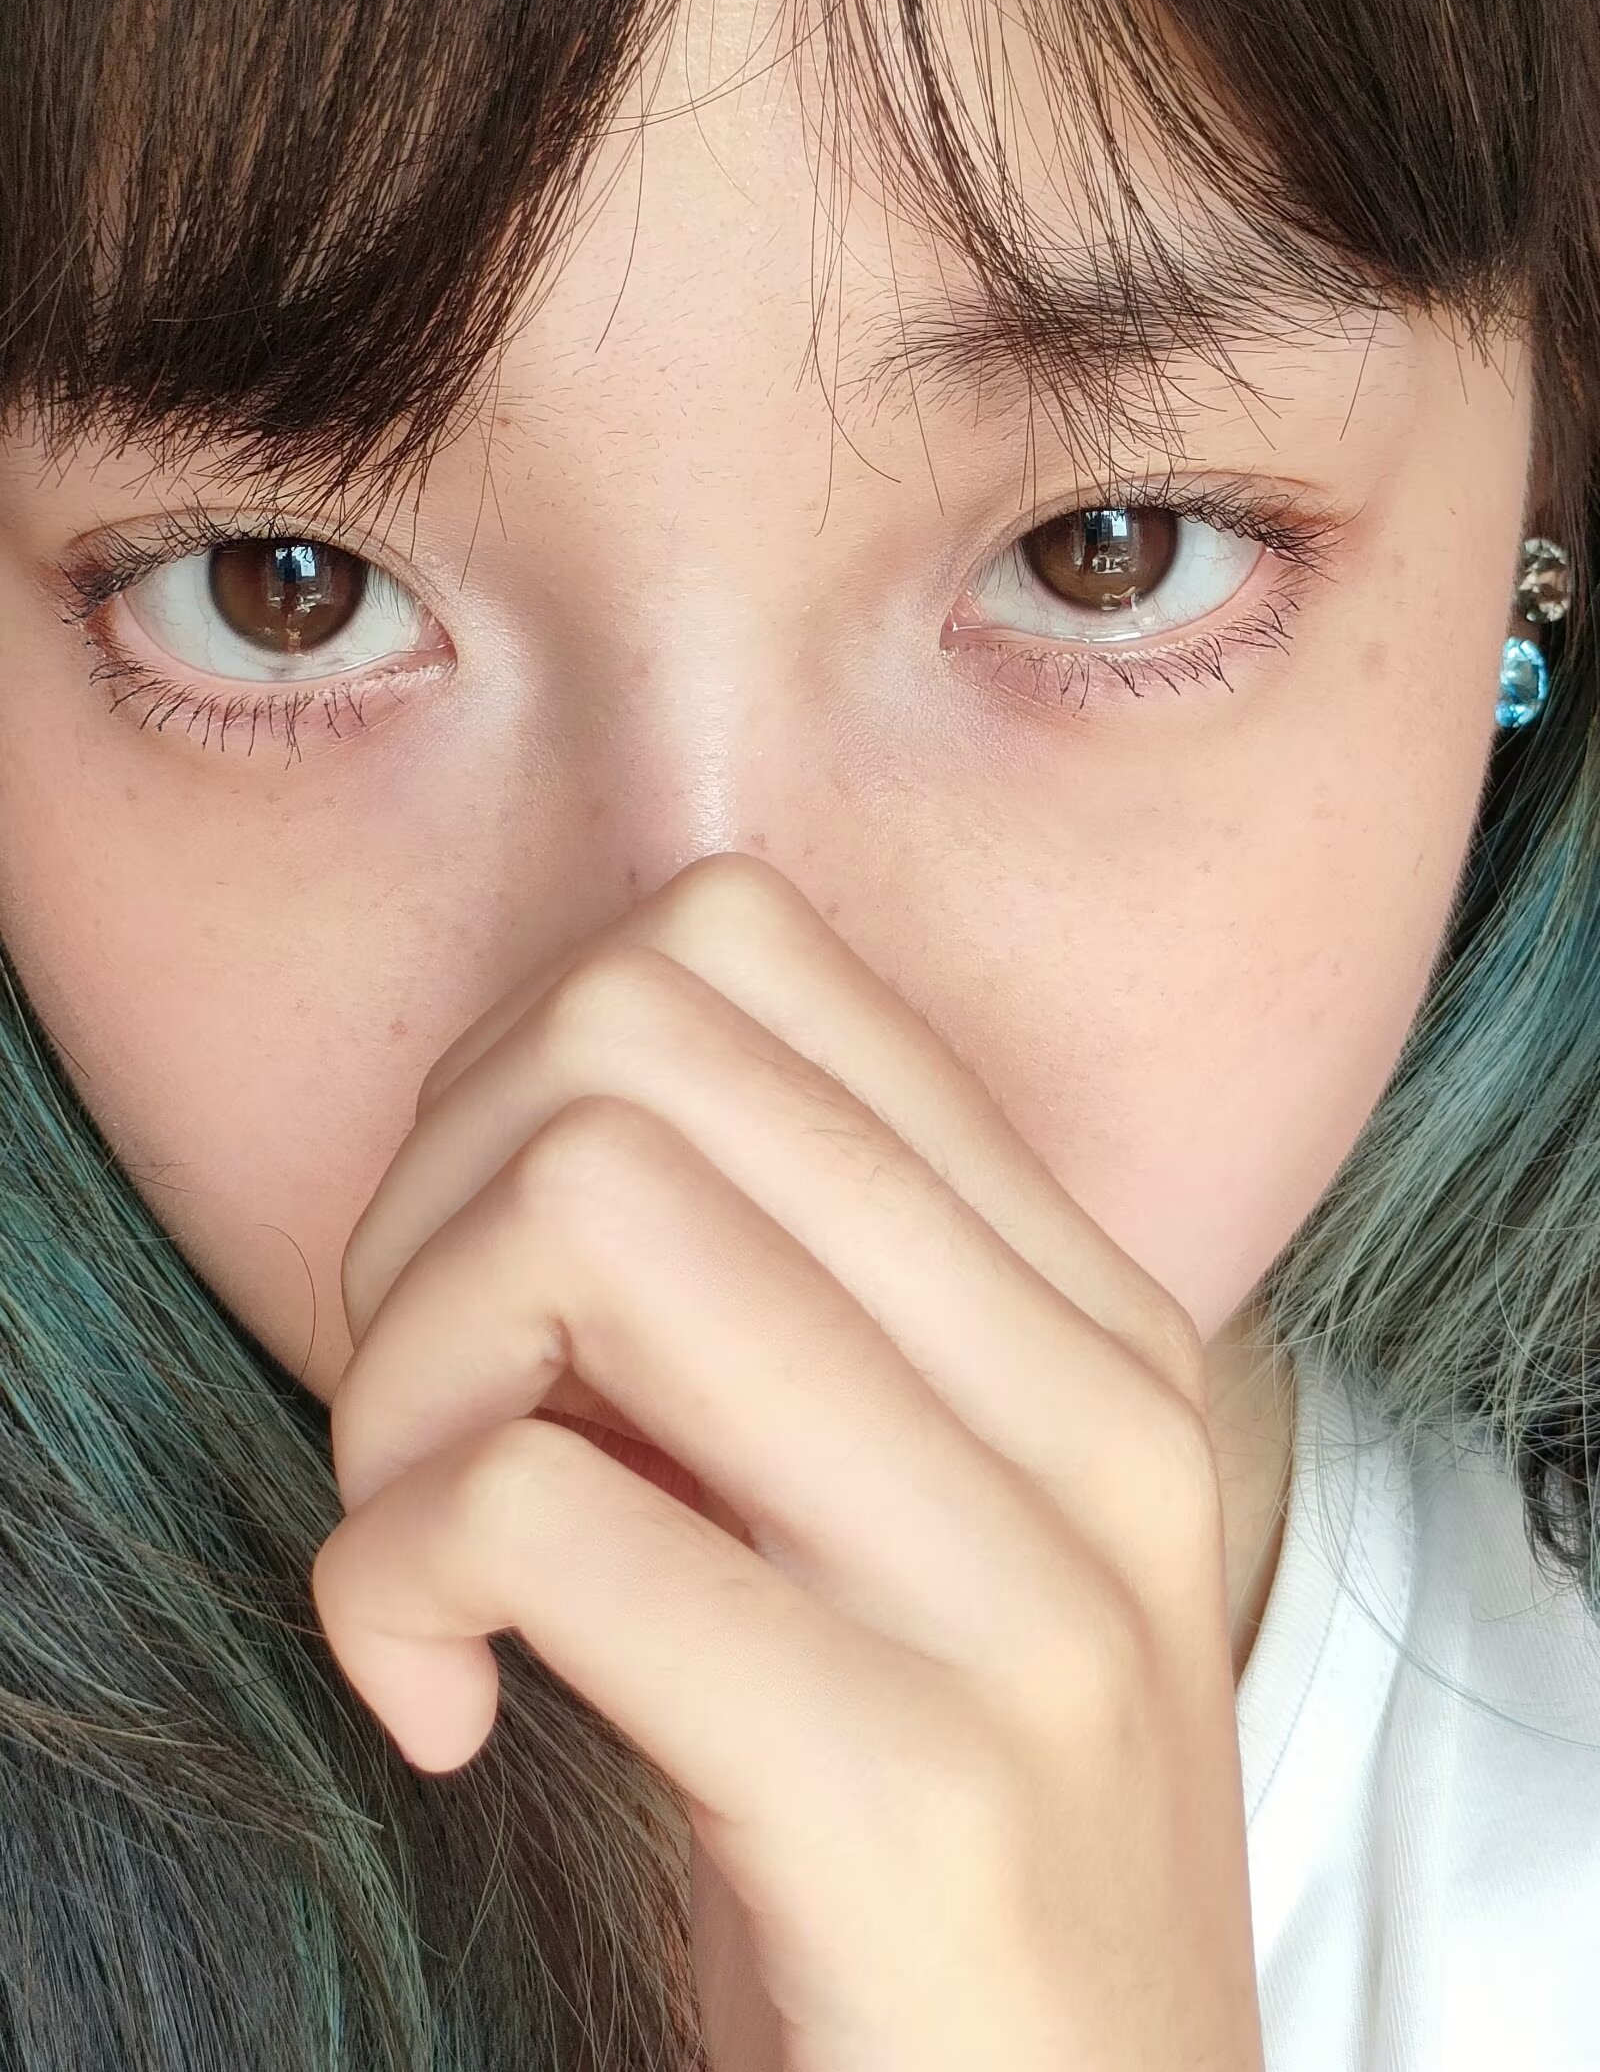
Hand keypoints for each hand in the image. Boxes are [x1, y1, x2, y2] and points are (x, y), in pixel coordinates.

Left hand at [313, 852, 1266, 2071]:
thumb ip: (790, 1317)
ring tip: (430, 1555)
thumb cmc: (936, 1829)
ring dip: (401, 1384)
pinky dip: (393, 1585)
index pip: (754, 951)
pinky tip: (449, 1710)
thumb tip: (533, 1142)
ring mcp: (1027, 1588)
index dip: (526, 1070)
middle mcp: (1093, 1402)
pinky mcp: (913, 1786)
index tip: (505, 1280)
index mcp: (1089, 1313)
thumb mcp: (909, 1523)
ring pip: (588, 1213)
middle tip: (435, 1421)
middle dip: (429, 1213)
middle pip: (635, 1042)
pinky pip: (527, 1506)